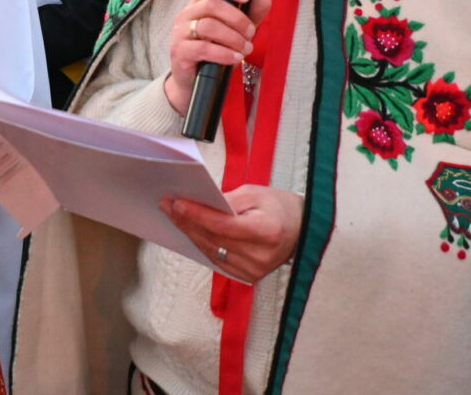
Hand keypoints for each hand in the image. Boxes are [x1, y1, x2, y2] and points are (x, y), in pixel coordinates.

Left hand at [160, 184, 303, 282]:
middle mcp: (260, 256)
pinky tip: (190, 231)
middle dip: (187, 222)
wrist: (302, 231)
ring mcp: (254, 270)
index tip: (177, 203)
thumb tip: (198, 204)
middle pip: (213, 240)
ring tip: (174, 216)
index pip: (222, 225)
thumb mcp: (255, 194)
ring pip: (212, 251)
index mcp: (266, 232)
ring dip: (190, 234)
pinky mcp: (249, 277)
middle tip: (168, 206)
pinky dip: (202, 245)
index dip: (197, 215)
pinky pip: (217, 260)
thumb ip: (227, 200)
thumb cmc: (279, 207)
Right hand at [164, 0, 271, 115]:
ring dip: (233, 38)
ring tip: (246, 49)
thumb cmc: (214, 51)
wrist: (194, 81)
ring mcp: (180, 32)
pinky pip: (203, 48)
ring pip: (209, 26)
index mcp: (200, 3)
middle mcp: (187, 14)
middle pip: (212, 4)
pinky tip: (235, 58)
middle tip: (250, 33)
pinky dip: (224, 53)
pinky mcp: (180, 51)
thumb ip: (251, 15)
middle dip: (237, 19)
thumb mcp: (236, 31)